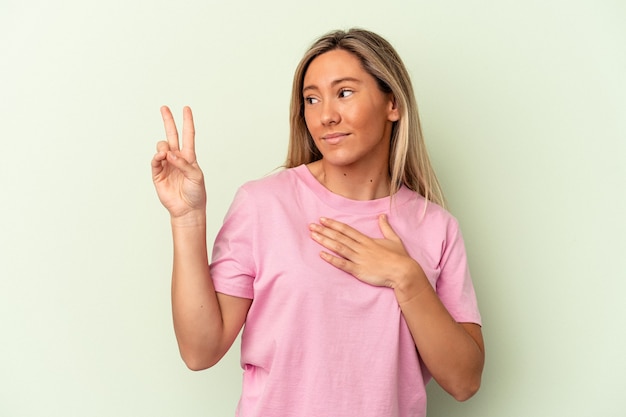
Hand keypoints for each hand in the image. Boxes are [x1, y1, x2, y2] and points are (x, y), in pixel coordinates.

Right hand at [151, 106, 206, 219]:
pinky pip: (155, 160)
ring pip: (161, 147)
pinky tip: (161, 157)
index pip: (188, 135)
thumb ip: (184, 164)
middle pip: (172, 135)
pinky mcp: (158, 174)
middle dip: (168, 121)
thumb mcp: (196, 177)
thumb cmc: (196, 193)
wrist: (187, 209)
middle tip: (164, 108)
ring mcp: (166, 165)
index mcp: (189, 157)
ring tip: (167, 156)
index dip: (187, 122)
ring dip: (164, 147)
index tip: (186, 109)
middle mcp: (177, 158)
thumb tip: (170, 154)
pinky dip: (157, 156)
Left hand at [309, 214, 424, 288]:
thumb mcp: (394, 239)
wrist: (403, 272)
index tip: (322, 219)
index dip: (334, 224)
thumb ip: (386, 227)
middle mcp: (361, 247)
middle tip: (311, 225)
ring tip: (313, 236)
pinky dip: (331, 259)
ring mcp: (359, 259)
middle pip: (339, 237)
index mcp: (367, 240)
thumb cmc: (400, 257)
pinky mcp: (359, 270)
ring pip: (339, 247)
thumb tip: (382, 216)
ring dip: (325, 241)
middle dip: (324, 230)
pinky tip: (321, 255)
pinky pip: (343, 264)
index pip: (347, 230)